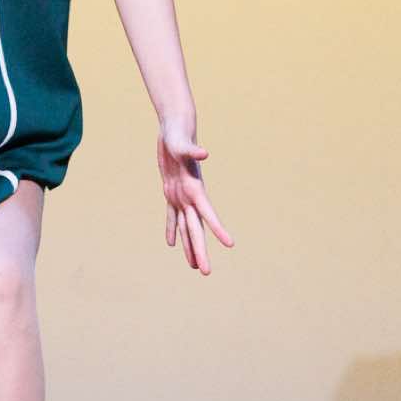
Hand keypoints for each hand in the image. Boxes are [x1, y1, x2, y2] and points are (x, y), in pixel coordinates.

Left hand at [156, 117, 233, 275]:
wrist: (175, 128)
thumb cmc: (178, 134)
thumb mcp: (181, 143)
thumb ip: (192, 150)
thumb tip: (205, 153)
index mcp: (195, 188)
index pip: (208, 213)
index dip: (218, 229)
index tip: (230, 244)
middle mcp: (191, 196)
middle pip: (196, 229)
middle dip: (200, 251)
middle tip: (205, 273)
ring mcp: (181, 196)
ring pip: (186, 227)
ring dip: (189, 246)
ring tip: (193, 266)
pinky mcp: (170, 192)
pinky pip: (172, 216)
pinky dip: (172, 230)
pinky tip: (171, 244)